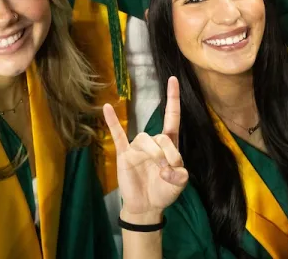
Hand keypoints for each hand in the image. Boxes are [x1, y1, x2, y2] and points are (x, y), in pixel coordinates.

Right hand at [104, 77, 187, 218]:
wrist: (146, 207)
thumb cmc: (164, 191)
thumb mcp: (180, 183)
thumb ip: (180, 173)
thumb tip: (167, 168)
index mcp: (168, 143)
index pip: (172, 116)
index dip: (173, 98)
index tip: (173, 79)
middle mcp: (153, 141)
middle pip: (161, 136)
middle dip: (168, 152)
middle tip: (168, 171)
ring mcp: (137, 147)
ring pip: (145, 139)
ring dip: (154, 153)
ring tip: (159, 169)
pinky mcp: (124, 154)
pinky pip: (117, 135)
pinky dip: (112, 122)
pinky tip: (106, 108)